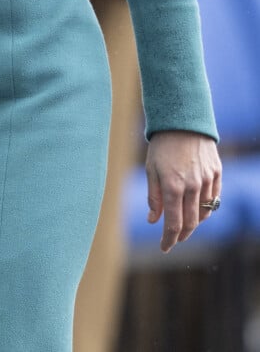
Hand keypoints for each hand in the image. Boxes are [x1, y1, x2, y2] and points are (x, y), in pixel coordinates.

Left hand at [145, 130, 221, 252]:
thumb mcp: (151, 169)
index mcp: (172, 186)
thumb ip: (153, 197)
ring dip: (194, 223)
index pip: (173, 224)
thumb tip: (153, 221)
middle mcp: (192, 186)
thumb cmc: (162, 145)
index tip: (164, 247)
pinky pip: (214, 198)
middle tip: (174, 240)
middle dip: (182, 235)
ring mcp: (206, 180)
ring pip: (204, 213)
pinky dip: (206, 208)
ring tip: (185, 224)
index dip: (169, 240)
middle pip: (190, 223)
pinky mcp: (216, 172)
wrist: (183, 120)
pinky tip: (198, 209)